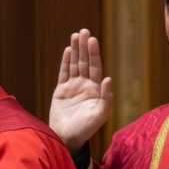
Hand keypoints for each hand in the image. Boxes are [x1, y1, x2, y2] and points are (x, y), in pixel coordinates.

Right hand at [48, 29, 111, 155]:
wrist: (67, 137)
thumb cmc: (85, 129)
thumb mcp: (99, 115)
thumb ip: (105, 97)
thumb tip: (108, 78)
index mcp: (96, 90)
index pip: (95, 67)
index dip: (94, 53)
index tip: (92, 40)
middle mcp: (85, 85)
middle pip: (85, 62)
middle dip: (85, 47)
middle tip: (84, 31)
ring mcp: (72, 87)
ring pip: (74, 64)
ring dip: (76, 50)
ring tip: (76, 35)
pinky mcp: (60, 91)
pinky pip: (63, 73)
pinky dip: (65, 62)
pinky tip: (68, 50)